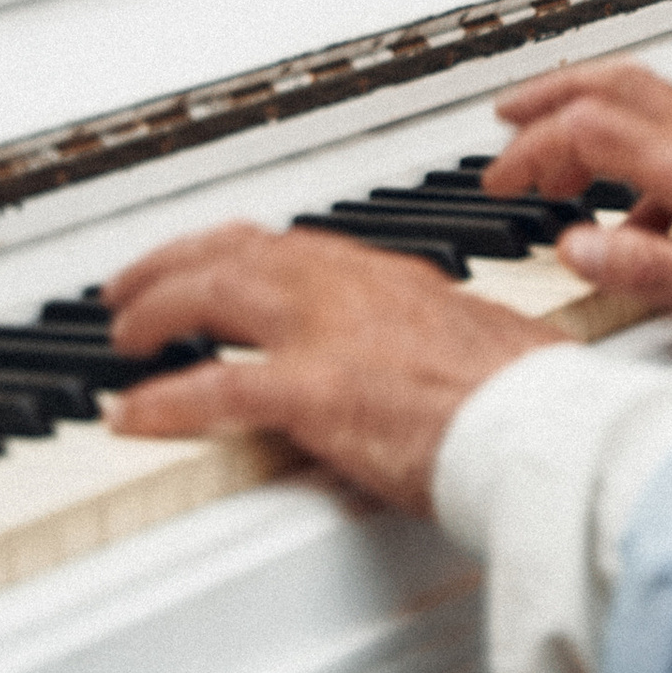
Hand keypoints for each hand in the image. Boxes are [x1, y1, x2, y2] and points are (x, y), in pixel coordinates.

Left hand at [101, 224, 552, 510]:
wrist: (547, 428)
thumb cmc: (531, 401)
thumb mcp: (476, 344)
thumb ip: (431, 340)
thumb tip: (430, 358)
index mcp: (391, 279)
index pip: (293, 245)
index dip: (237, 248)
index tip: (210, 255)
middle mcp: (352, 291)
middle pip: (239, 253)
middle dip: (175, 263)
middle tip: (131, 285)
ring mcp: (330, 336)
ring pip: (217, 295)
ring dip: (160, 309)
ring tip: (124, 332)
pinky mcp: (317, 392)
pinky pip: (216, 390)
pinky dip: (164, 401)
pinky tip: (130, 415)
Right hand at [488, 60, 671, 346]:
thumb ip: (642, 267)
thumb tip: (573, 247)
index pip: (590, 128)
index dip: (534, 147)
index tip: (502, 179)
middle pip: (614, 84)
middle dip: (551, 93)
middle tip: (506, 118)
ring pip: (643, 100)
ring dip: (588, 113)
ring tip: (552, 154)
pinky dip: (631, 154)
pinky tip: (631, 213)